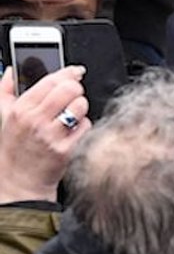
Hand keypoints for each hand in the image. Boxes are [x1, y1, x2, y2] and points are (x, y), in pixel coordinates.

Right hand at [0, 66, 90, 202]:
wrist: (20, 182)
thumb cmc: (15, 149)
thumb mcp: (4, 118)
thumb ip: (5, 91)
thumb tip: (10, 71)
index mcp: (20, 109)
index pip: (51, 80)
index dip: (68, 73)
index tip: (76, 72)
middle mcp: (35, 120)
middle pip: (69, 89)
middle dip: (75, 91)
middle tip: (72, 98)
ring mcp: (51, 135)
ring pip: (80, 106)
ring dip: (80, 109)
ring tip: (70, 117)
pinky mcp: (65, 149)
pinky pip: (86, 126)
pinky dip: (83, 127)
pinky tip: (72, 133)